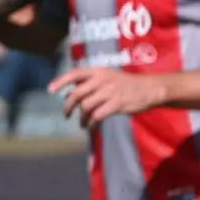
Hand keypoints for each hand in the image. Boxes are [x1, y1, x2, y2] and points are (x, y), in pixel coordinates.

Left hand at [47, 65, 163, 129]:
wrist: (149, 88)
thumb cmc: (125, 84)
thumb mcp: (108, 76)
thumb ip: (90, 83)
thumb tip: (69, 94)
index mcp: (99, 71)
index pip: (75, 74)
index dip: (61, 81)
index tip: (50, 90)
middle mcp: (102, 79)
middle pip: (76, 94)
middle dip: (68, 107)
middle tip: (66, 115)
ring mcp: (110, 91)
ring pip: (85, 107)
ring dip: (81, 118)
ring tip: (83, 123)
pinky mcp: (117, 104)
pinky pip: (97, 116)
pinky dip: (91, 124)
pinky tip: (91, 127)